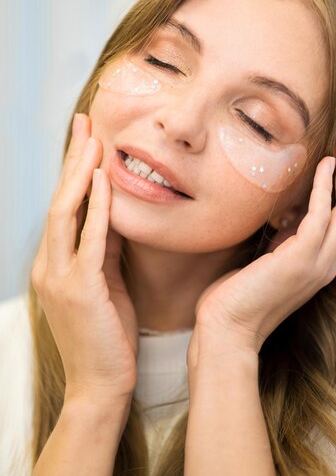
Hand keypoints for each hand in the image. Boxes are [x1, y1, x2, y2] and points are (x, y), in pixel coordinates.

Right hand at [31, 113, 138, 402]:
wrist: (100, 385)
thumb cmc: (105, 334)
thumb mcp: (104, 282)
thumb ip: (104, 247)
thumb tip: (114, 211)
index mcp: (55, 262)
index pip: (63, 205)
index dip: (73, 169)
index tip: (86, 138)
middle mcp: (49, 264)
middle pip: (60, 198)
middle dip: (73, 158)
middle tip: (85, 121)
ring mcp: (59, 276)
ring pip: (65, 211)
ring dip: (80, 172)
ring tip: (92, 138)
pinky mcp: (79, 288)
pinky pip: (88, 239)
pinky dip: (95, 206)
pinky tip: (102, 179)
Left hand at [192, 130, 335, 354]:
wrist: (227, 330)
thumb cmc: (242, 293)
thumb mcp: (274, 256)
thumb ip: (290, 234)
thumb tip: (293, 206)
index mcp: (326, 260)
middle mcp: (331, 261)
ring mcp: (319, 263)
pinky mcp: (300, 261)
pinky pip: (322, 216)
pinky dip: (325, 187)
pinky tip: (323, 164)